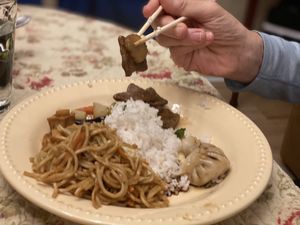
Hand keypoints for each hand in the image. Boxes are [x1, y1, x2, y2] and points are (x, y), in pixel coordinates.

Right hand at [143, 0, 262, 82]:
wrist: (237, 53)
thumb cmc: (227, 28)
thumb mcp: (209, 10)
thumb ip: (185, 5)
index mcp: (183, 9)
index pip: (161, 6)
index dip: (153, 6)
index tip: (150, 9)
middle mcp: (177, 24)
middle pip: (158, 23)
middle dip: (168, 25)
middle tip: (183, 29)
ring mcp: (177, 41)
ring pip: (164, 38)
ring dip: (184, 37)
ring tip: (205, 36)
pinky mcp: (179, 56)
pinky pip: (174, 51)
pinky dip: (188, 46)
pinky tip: (202, 44)